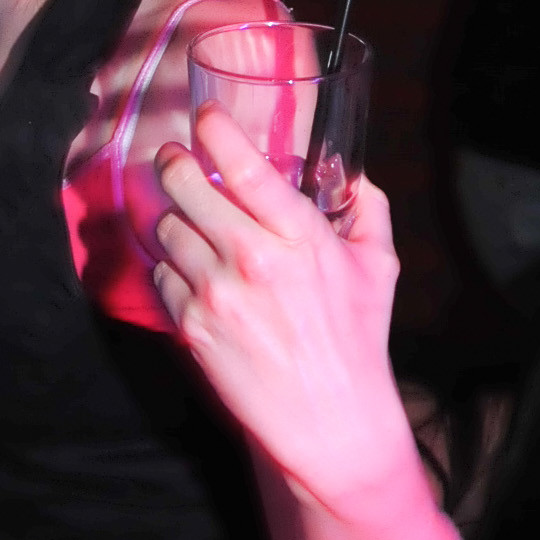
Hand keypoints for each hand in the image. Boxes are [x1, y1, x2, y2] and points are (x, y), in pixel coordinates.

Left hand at [152, 102, 401, 505]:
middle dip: (174, 164)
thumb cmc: (356, 340)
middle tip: (175, 159)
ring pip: (165, 227)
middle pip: (184, 185)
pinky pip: (160, 273)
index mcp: (299, 236)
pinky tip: (192, 271)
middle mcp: (251, 258)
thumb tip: (354, 174)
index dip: (215, 131)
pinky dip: (170, 267)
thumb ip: (368, 210)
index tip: (204, 117)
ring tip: (190, 222)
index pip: (244, 166)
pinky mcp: (190, 325)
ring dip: (174, 218)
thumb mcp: (379, 267)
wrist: (329, 422)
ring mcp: (215, 292)